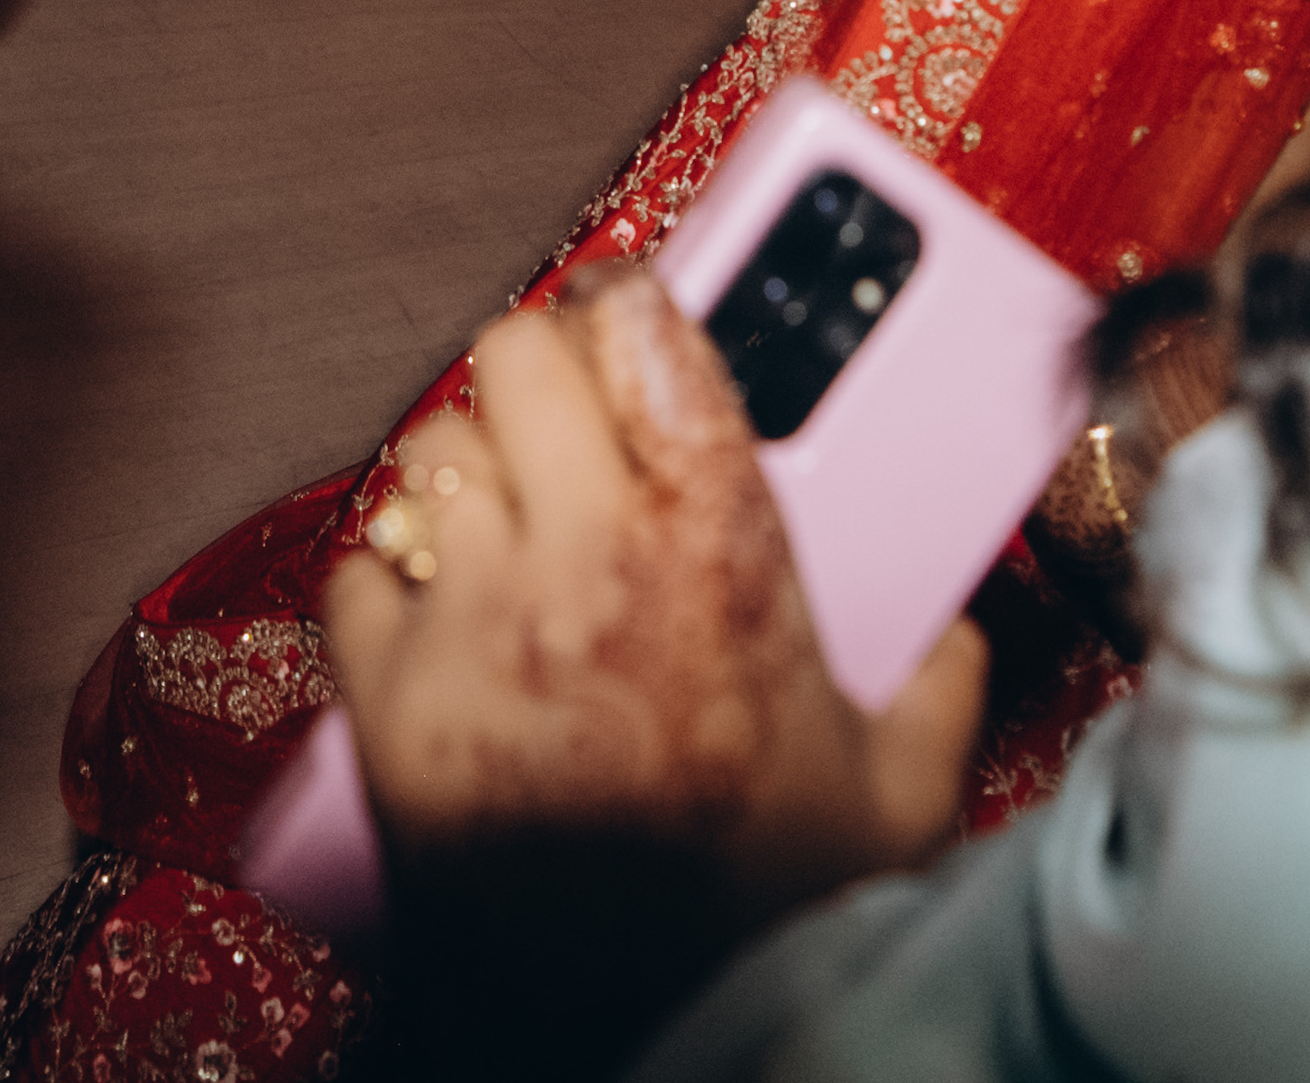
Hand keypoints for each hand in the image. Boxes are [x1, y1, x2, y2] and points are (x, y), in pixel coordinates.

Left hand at [326, 271, 981, 1046]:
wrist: (638, 1035)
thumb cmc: (764, 922)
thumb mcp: (894, 801)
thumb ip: (936, 690)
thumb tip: (956, 630)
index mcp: (719, 553)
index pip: (654, 335)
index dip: (637, 300)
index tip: (637, 308)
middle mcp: (585, 558)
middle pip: (518, 354)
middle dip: (543, 367)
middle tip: (569, 411)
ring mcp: (471, 621)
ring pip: (429, 449)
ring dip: (466, 471)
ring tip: (503, 516)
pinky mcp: (385, 697)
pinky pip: (353, 571)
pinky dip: (386, 582)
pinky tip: (436, 617)